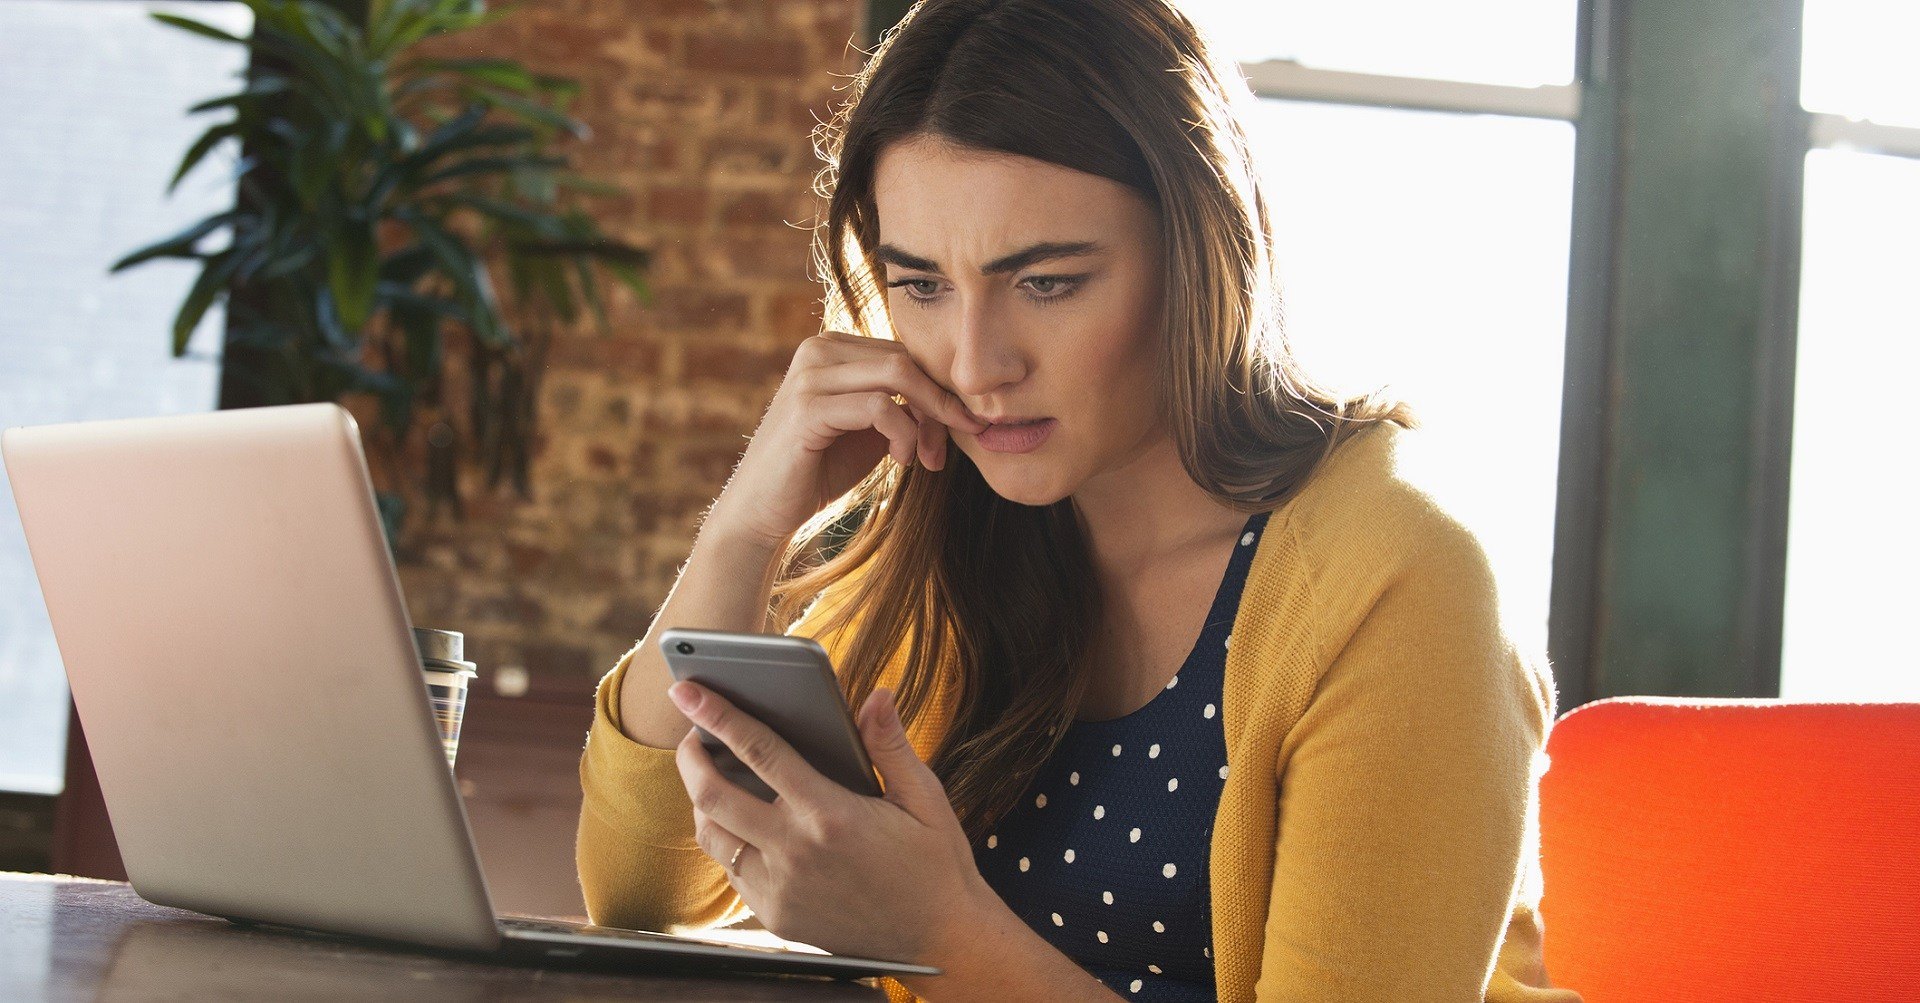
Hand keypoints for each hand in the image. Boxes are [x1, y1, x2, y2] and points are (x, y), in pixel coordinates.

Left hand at [667, 678, 988, 964]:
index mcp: (831, 814)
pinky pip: (731, 871)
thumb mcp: (925, 798)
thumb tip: (876, 697)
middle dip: (690, 757)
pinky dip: (727, 841)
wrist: (938, 940)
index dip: (719, 716)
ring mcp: (780, 889)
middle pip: (713, 795)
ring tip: (712, 776)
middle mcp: (796, 852)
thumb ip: (890, 746)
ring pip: (712, 837)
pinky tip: (742, 823)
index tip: (688, 692)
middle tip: (692, 735)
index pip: (759, 752)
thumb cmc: (934, 863)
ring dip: (701, 801)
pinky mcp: (775, 917)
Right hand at [704, 331, 988, 550]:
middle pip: (906, 359)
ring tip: (925, 458)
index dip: (938, 389)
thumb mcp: (871, 430)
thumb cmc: (819, 469)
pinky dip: (902, 434)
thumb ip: (904, 405)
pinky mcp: (807, 408)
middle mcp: (819, 349)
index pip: (905, 352)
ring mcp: (810, 375)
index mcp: (833, 347)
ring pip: (898, 375)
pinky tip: (902, 460)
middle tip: (949, 446)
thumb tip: (954, 398)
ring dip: (926, 420)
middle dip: (939, 403)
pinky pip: (878, 407)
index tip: (958, 429)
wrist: (763, 510)